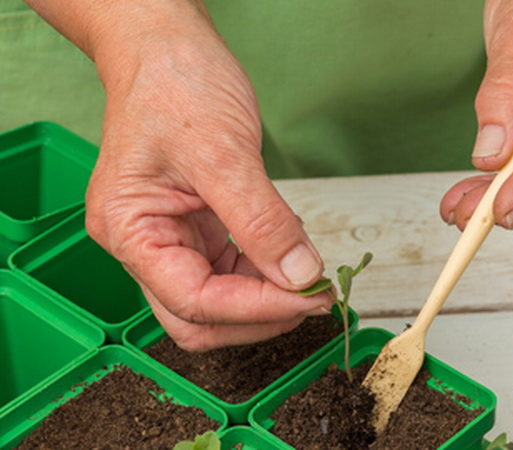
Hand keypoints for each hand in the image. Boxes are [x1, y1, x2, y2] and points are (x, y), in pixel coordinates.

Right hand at [79, 3, 331, 350]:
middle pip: (199, 317)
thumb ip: (262, 221)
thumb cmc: (174, 84)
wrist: (167, 47)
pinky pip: (232, 269)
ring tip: (309, 276)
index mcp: (129, 230)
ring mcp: (171, 237)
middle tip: (312, 299)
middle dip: (258, 316)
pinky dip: (265, 272)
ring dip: (266, 298)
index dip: (255, 308)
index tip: (308, 297)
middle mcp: (144, 243)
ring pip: (219, 299)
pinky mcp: (197, 227)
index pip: (193, 301)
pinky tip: (290, 254)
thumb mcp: (223, 153)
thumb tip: (299, 276)